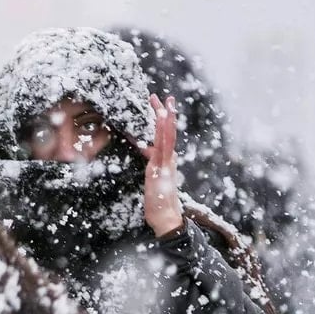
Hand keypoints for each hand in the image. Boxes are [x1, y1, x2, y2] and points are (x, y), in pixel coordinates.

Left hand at [144, 94, 185, 237]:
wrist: (165, 216)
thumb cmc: (158, 199)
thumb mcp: (153, 176)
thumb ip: (151, 161)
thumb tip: (145, 148)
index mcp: (166, 159)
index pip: (164, 135)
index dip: (162, 121)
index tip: (159, 106)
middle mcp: (169, 158)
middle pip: (167, 131)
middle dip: (165, 114)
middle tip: (163, 97)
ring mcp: (166, 163)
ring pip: (167, 137)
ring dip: (165, 120)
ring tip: (164, 104)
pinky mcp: (161, 169)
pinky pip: (161, 149)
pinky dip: (161, 135)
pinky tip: (159, 128)